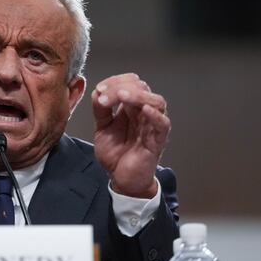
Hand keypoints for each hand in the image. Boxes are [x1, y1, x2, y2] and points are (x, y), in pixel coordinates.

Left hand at [91, 73, 169, 197]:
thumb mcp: (102, 128)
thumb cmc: (115, 153)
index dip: (115, 82)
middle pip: (142, 88)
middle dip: (122, 87)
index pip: (129, 84)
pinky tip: (143, 110)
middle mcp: (143, 113)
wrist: (120, 178)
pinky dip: (155, 115)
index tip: (100, 88)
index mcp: (131, 108)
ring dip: (138, 95)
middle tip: (105, 93)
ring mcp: (152, 125)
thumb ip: (101, 110)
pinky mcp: (158, 140)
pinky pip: (163, 124)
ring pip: (156, 101)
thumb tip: (98, 91)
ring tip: (122, 96)